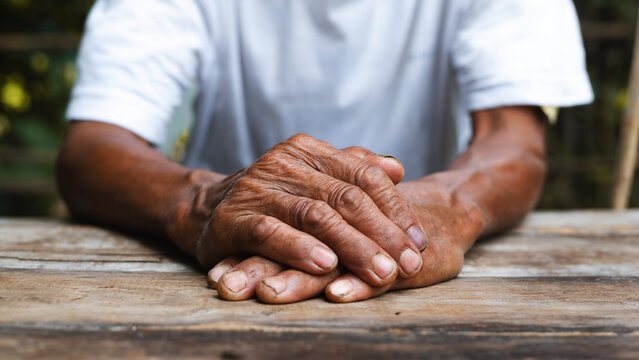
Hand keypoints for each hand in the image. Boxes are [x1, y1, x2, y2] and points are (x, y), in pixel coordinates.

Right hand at [208, 173, 483, 302]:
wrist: (205, 207)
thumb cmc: (272, 197)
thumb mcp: (312, 177)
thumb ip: (352, 169)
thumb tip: (396, 167)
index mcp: (307, 151)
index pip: (364, 177)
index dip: (396, 210)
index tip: (419, 242)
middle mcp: (283, 163)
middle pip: (345, 197)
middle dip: (383, 234)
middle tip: (408, 264)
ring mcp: (258, 189)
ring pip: (315, 215)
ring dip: (353, 246)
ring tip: (380, 272)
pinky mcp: (234, 218)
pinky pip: (271, 232)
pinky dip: (300, 248)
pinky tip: (326, 265)